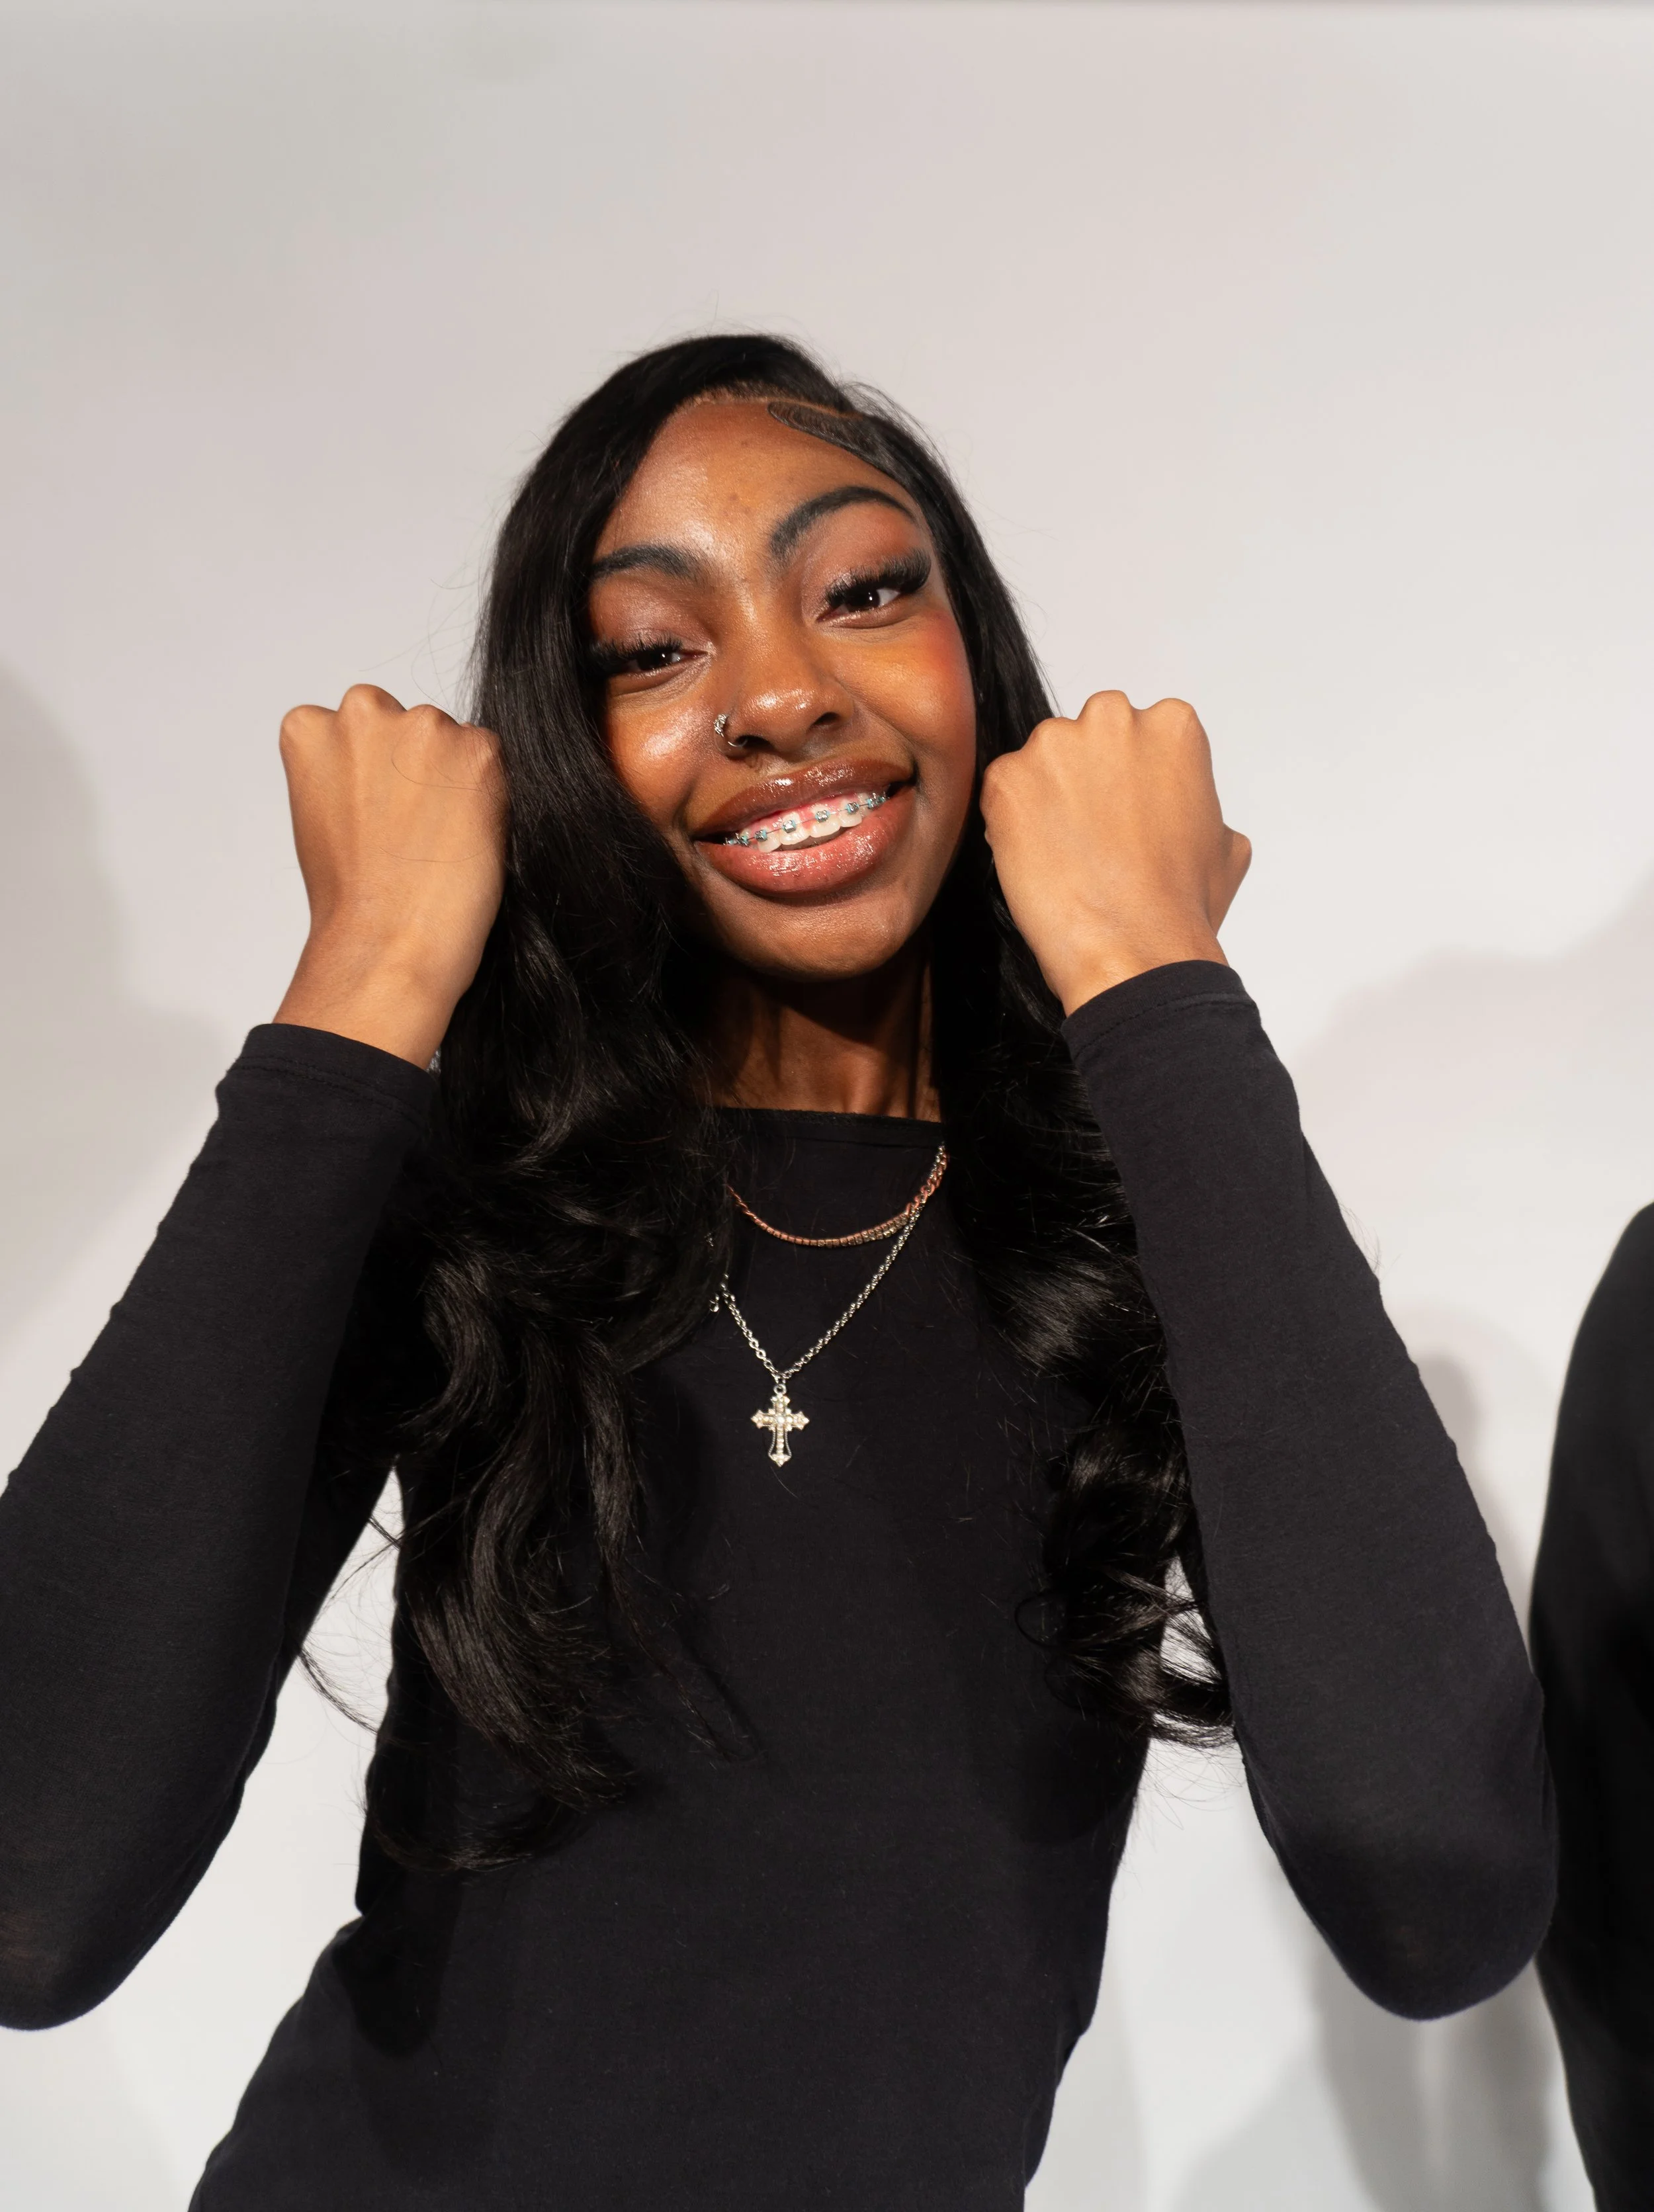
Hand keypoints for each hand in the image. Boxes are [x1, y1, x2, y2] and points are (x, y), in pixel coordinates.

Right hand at [273, 685, 505, 1065]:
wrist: (386, 942)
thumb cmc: (351, 897)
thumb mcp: (321, 814)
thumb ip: (347, 770)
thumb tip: (388, 763)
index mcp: (311, 726)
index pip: (364, 725)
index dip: (380, 774)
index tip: (380, 813)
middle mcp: (364, 710)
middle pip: (411, 724)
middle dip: (418, 765)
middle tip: (415, 829)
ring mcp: (423, 726)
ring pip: (456, 740)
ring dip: (457, 778)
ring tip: (439, 840)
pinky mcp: (478, 751)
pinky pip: (494, 763)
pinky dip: (492, 797)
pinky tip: (466, 840)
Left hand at [979, 691, 1249, 1014]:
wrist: (1134, 948)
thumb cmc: (1180, 904)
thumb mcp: (1225, 841)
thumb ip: (1197, 800)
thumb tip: (1182, 805)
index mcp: (1171, 724)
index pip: (1135, 732)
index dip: (1126, 778)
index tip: (1124, 814)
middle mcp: (1112, 718)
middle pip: (1085, 736)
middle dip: (1084, 776)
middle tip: (1089, 833)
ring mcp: (1054, 745)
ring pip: (1041, 763)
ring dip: (1045, 798)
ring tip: (1063, 855)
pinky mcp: (1006, 779)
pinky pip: (1001, 792)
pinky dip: (1009, 823)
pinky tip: (1036, 862)